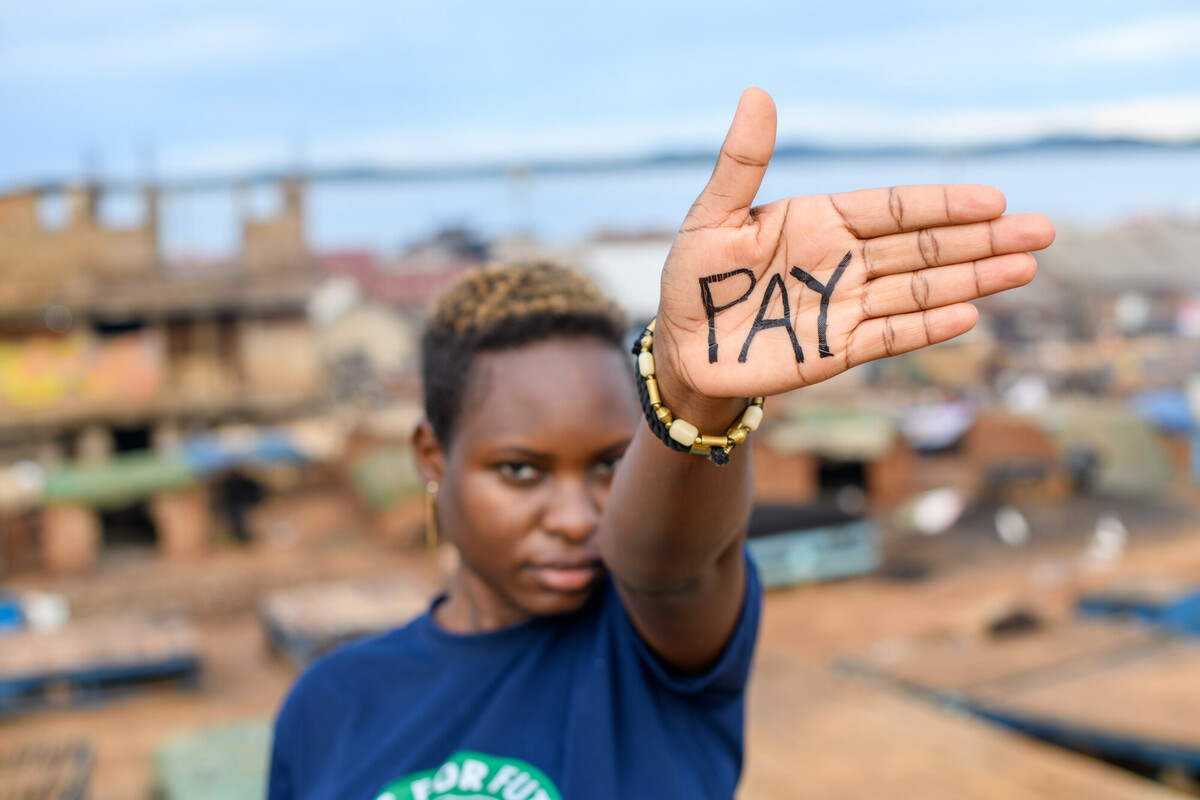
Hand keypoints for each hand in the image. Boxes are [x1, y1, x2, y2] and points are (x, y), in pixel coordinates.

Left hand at [654, 88, 1055, 401]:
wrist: (682, 347)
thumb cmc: (693, 276)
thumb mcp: (711, 217)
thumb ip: (742, 164)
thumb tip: (756, 94)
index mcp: (820, 222)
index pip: (894, 208)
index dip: (943, 205)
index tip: (994, 200)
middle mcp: (844, 261)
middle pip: (923, 247)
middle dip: (982, 240)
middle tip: (1041, 232)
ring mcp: (845, 306)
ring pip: (919, 290)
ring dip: (971, 281)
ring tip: (1024, 270)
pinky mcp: (837, 351)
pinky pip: (889, 337)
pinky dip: (926, 329)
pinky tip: (968, 317)